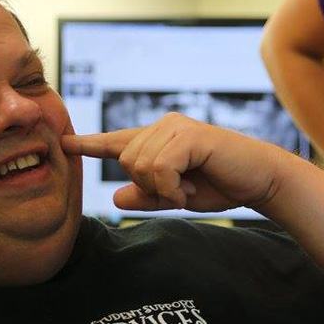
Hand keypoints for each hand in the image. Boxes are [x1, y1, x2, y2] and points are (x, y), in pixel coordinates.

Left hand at [61, 113, 285, 211]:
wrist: (258, 181)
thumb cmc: (221, 185)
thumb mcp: (176, 196)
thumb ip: (147, 195)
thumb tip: (115, 196)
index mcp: (158, 139)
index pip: (117, 141)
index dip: (90, 143)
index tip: (65, 142)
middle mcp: (164, 126)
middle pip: (126, 161)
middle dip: (149, 185)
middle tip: (180, 190)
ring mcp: (176, 127)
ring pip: (140, 165)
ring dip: (164, 188)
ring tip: (189, 186)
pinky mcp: (190, 135)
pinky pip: (159, 167)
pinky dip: (171, 187)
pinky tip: (189, 189)